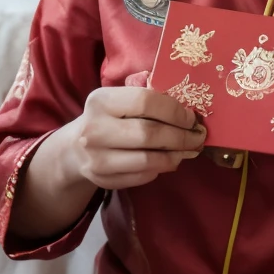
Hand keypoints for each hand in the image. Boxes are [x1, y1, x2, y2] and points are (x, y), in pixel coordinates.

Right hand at [63, 74, 205, 190]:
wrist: (76, 148)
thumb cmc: (108, 117)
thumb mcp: (119, 98)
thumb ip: (146, 94)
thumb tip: (186, 102)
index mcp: (101, 101)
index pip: (145, 101)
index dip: (174, 110)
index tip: (191, 117)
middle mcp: (95, 129)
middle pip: (149, 134)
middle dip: (181, 137)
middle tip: (198, 137)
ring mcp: (97, 158)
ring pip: (148, 161)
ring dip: (175, 156)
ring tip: (188, 151)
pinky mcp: (103, 179)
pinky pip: (142, 176)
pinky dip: (160, 169)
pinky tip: (168, 161)